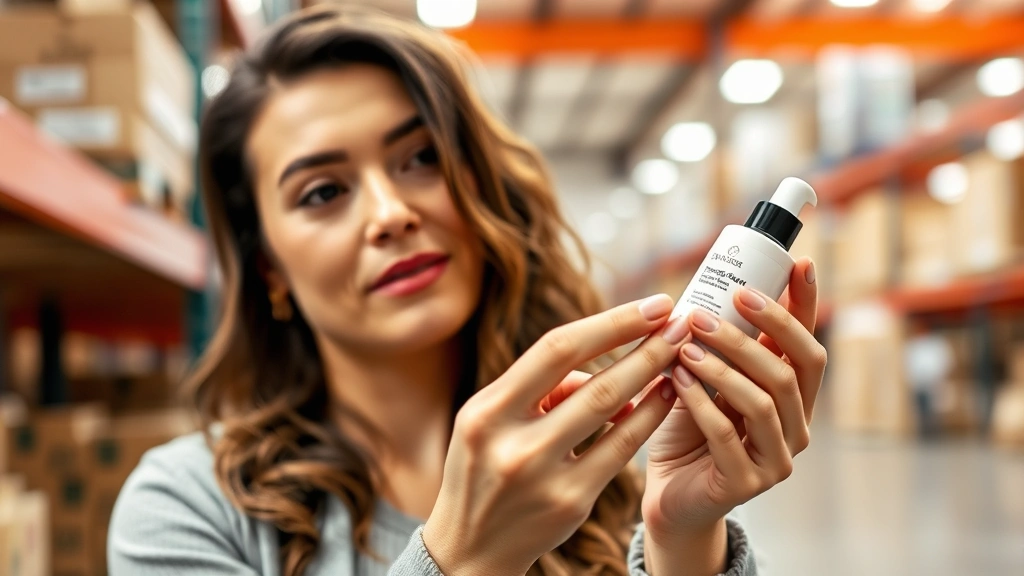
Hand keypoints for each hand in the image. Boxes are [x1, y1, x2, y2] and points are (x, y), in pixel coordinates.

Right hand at [422, 294, 687, 575]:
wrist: (469, 550)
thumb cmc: (482, 469)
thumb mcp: (490, 422)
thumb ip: (538, 389)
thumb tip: (602, 366)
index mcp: (486, 411)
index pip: (556, 350)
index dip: (611, 324)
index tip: (652, 305)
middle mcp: (513, 442)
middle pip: (597, 382)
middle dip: (647, 346)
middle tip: (680, 321)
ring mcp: (545, 476)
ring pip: (615, 413)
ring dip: (654, 378)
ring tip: (679, 354)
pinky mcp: (572, 502)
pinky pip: (621, 450)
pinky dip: (647, 419)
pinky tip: (665, 398)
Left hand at [642, 258, 824, 543]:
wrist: (669, 497)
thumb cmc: (688, 431)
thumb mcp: (707, 380)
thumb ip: (721, 346)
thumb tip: (715, 286)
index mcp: (793, 400)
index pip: (808, 347)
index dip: (807, 305)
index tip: (798, 263)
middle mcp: (796, 429)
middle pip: (793, 369)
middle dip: (761, 329)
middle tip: (724, 301)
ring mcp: (777, 460)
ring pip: (763, 400)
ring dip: (724, 364)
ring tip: (688, 341)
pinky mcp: (747, 484)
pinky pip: (727, 435)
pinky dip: (700, 401)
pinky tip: (676, 378)